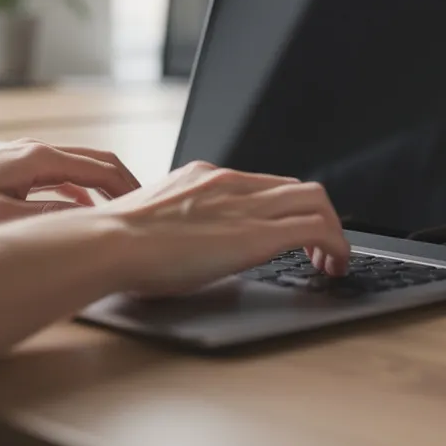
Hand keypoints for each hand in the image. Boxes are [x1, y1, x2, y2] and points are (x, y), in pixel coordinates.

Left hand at [0, 139, 140, 229]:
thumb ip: (44, 221)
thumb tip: (84, 225)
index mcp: (39, 158)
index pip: (101, 170)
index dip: (129, 191)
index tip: (147, 213)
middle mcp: (38, 150)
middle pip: (98, 162)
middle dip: (125, 185)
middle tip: (145, 212)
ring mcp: (28, 156)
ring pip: (81, 168)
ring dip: (104, 188)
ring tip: (121, 215)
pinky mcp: (17, 167)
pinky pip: (63, 176)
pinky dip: (82, 192)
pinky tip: (82, 214)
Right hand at [95, 161, 349, 296]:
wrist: (109, 242)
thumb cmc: (118, 243)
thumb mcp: (155, 222)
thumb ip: (178, 225)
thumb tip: (180, 247)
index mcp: (206, 178)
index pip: (266, 184)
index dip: (288, 209)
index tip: (292, 233)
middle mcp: (232, 184)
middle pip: (299, 187)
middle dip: (319, 217)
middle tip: (320, 250)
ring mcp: (247, 205)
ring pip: (317, 200)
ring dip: (334, 232)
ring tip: (332, 262)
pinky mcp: (258, 233)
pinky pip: (317, 228)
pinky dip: (336, 246)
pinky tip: (332, 267)